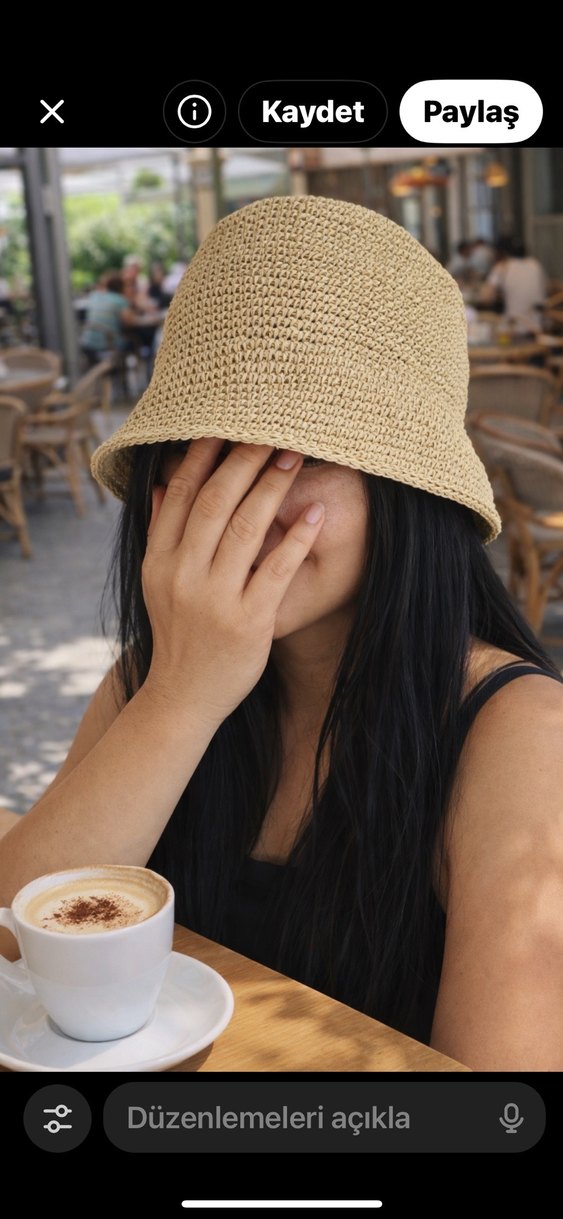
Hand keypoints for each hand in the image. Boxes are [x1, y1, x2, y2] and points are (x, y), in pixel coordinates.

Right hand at [141, 438, 325, 727]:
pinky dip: (297, 539)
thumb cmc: (179, 634)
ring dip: (273, 487)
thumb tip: (161, 485)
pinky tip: (316, 514)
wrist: (183, 697)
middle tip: (272, 430)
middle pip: (215, 503)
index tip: (226, 425)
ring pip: (247, 529)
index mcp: (160, 561)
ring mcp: (216, 599)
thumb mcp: (157, 583)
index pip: (180, 496)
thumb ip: (161, 535)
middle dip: (245, 460)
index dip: (204, 457)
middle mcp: (183, 575)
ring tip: (296, 456)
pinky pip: (276, 570)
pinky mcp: (249, 621)